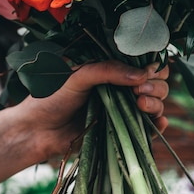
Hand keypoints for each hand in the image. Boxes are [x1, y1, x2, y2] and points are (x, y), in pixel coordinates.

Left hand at [27, 60, 168, 161]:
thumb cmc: (51, 96)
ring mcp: (124, 110)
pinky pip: (149, 127)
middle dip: (156, 85)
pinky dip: (158, 124)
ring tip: (140, 104)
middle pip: (156, 83)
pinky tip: (156, 122)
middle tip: (140, 90)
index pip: (144, 63)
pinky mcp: (123, 131)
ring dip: (156, 103)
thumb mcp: (78, 75)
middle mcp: (122, 88)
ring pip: (157, 104)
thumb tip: (141, 75)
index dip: (152, 65)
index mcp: (112, 69)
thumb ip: (108, 71)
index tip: (145, 71)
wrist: (36, 130)